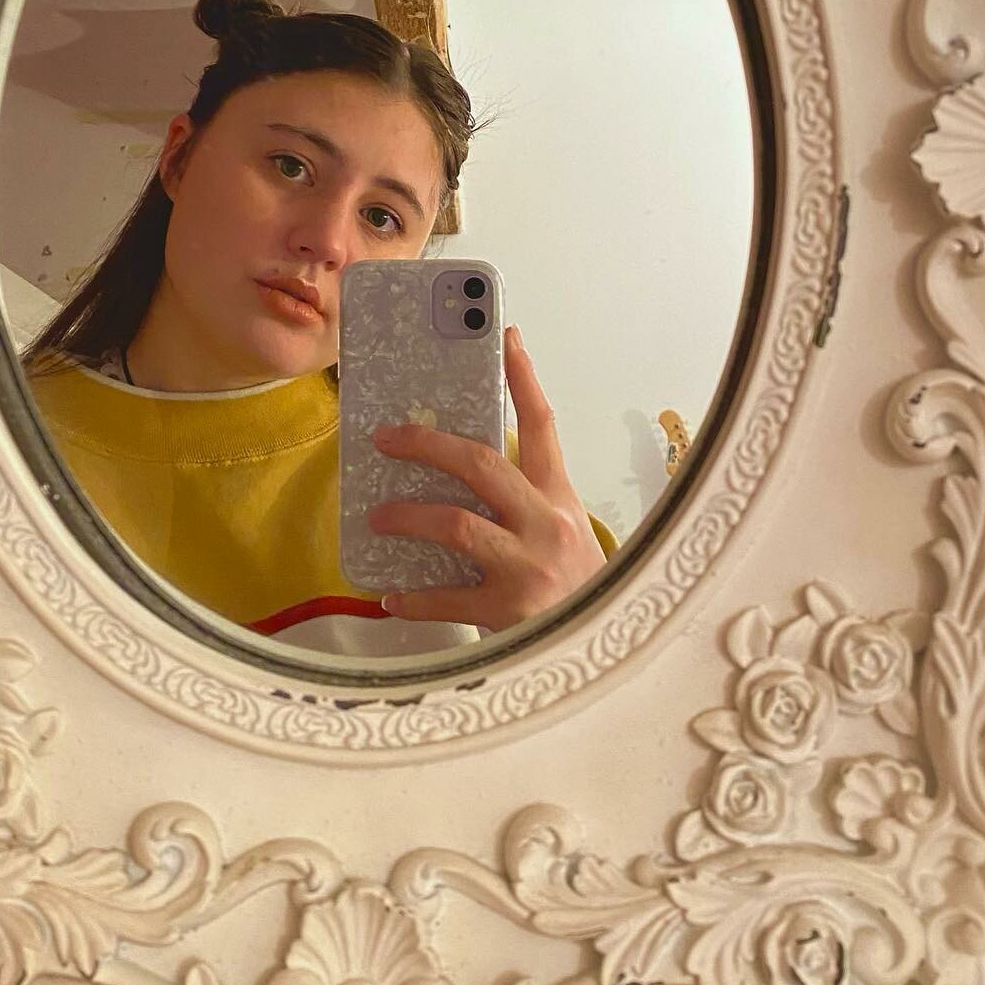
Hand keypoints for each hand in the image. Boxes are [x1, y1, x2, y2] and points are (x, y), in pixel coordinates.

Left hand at [367, 323, 607, 629]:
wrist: (607, 649)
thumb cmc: (577, 586)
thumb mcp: (562, 531)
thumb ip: (522, 501)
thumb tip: (457, 469)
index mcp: (558, 497)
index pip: (542, 425)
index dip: (522, 377)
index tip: (505, 335)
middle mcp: (544, 524)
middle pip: (480, 464)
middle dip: (427, 445)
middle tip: (387, 438)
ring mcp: (527, 567)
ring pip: (454, 524)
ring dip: (407, 515)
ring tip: (377, 516)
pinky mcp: (507, 612)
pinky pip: (445, 596)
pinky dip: (411, 597)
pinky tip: (390, 596)